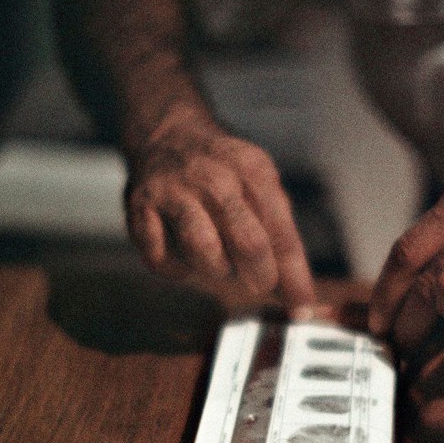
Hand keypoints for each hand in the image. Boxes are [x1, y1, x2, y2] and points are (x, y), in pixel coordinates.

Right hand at [125, 128, 315, 307]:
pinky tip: (183, 257)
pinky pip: (161, 256)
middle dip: (260, 277)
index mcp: (253, 171)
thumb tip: (298, 292)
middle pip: (248, 243)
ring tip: (219, 263)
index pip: (282, 234)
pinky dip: (176, 268)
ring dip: (216, 270)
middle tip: (259, 284)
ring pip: (203, 251)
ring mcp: (175, 192)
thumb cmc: (223, 173)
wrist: (167, 133)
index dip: (294, 278)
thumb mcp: (261, 186)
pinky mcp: (142, 208)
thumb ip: (280, 235)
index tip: (301, 309)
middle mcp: (214, 178)